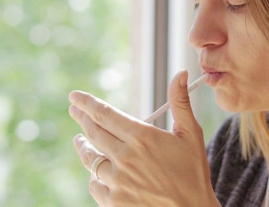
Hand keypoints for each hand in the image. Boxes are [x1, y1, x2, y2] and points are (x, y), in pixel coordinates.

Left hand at [68, 70, 219, 206]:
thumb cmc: (194, 174)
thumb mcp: (191, 135)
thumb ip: (180, 103)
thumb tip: (180, 73)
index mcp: (142, 137)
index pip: (104, 114)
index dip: (86, 103)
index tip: (74, 97)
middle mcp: (125, 157)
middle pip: (93, 132)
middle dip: (81, 119)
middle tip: (74, 111)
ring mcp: (117, 181)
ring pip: (90, 159)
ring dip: (83, 147)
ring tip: (80, 141)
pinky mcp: (114, 201)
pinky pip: (95, 185)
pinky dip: (95, 177)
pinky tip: (96, 173)